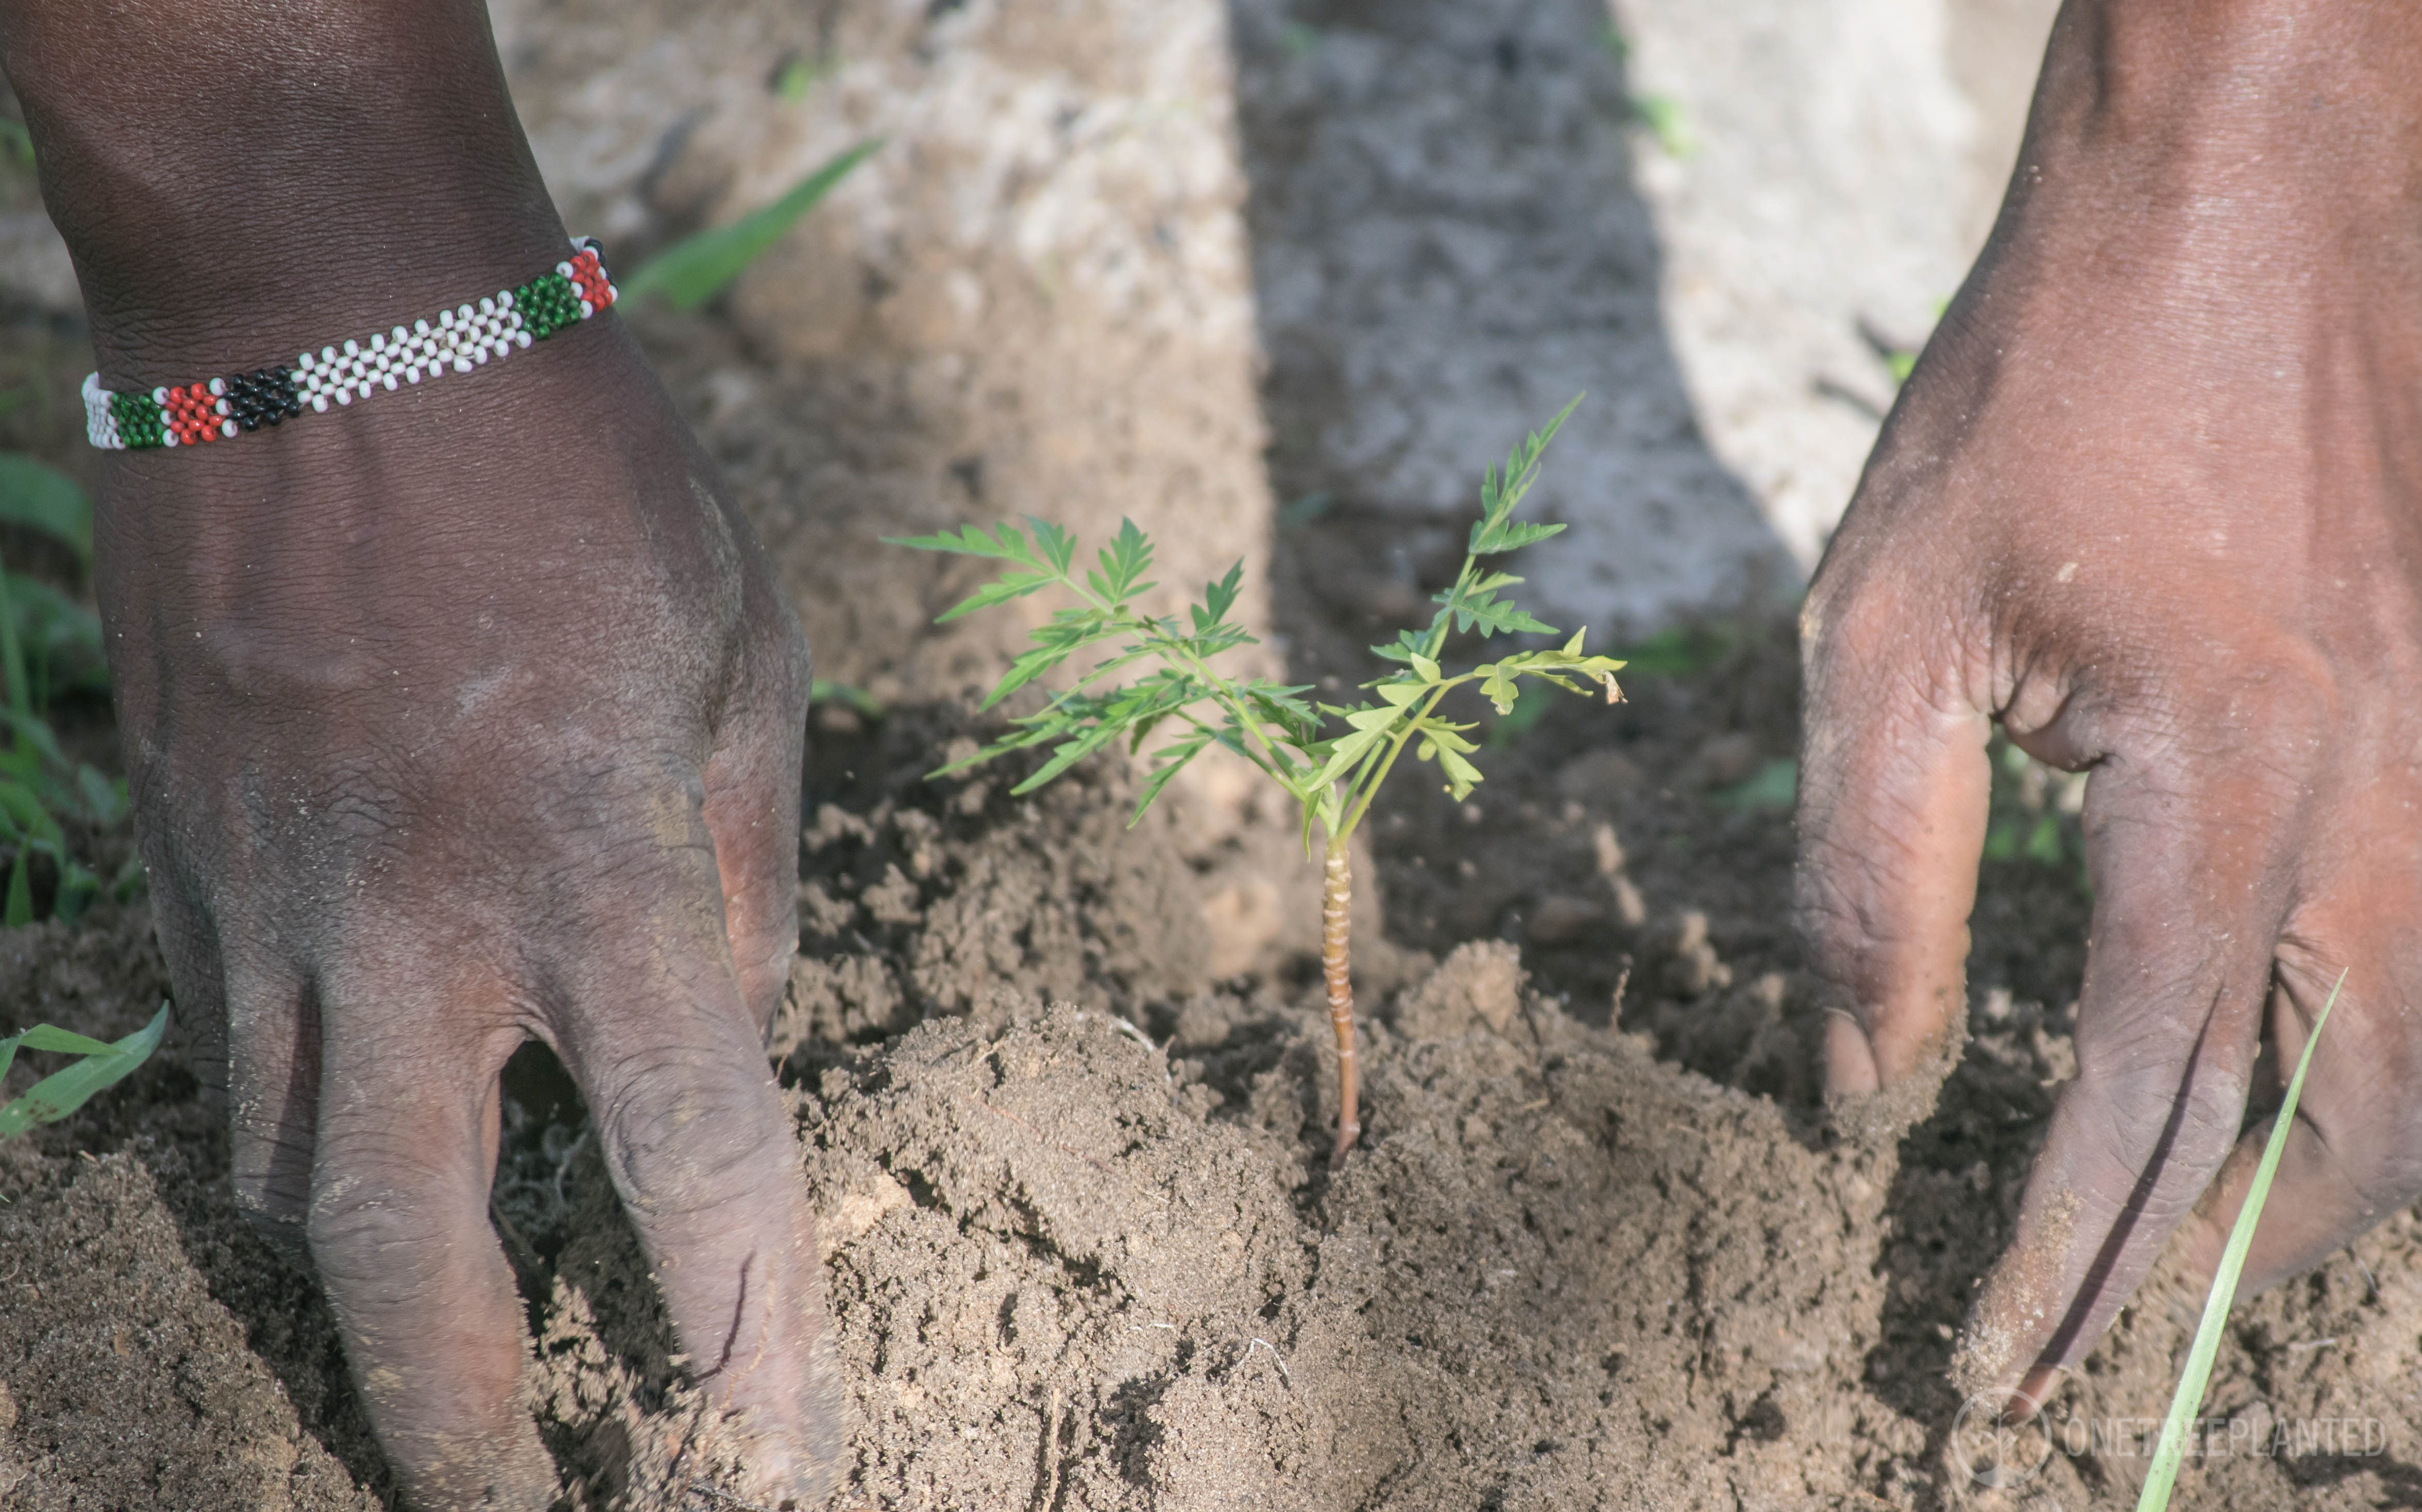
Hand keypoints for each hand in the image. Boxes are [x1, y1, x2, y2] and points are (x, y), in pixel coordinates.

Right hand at [4, 3, 834, 1503]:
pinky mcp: (181, 852)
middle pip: (408, 1253)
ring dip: (360, 1295)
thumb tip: (737, 1025)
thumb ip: (749, 868)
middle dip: (451, 1421)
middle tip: (510, 1510)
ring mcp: (268, 897)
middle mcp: (415, 921)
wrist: (326, 313)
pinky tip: (350, 1151)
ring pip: (286, 1175)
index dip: (744, 1332)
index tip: (775, 1453)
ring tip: (432, 1367)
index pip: (691, 1158)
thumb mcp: (739, 652)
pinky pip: (229, 1052)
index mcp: (597, 866)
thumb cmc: (579, 473)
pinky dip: (293, 1134)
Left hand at [1796, 0, 2421, 1412]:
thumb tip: (1864, 1090)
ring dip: (2317, 1185)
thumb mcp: (1887, 627)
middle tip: (2084, 1353)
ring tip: (2180, 1262)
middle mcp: (2377, 791)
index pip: (2142, 1094)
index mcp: (2224, 780)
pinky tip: (2280, 1090)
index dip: (2059, 1254)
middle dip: (2200, 1265)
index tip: (1985, 1369)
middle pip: (2332, 1119)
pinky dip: (2374, 1063)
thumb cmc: (2037, 393)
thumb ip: (1879, 874)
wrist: (2227, 203)